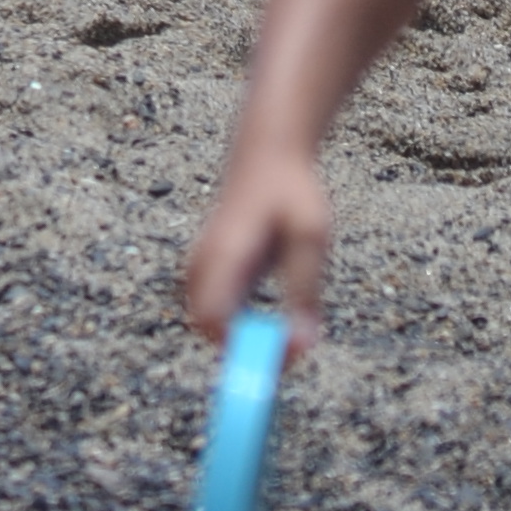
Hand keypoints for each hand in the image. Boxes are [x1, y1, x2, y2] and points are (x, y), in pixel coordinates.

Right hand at [181, 142, 330, 346]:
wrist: (266, 156)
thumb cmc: (290, 193)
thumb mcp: (309, 238)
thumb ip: (304, 292)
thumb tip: (304, 345)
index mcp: (225, 254)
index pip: (215, 320)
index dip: (248, 349)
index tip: (289, 354)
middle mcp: (203, 265)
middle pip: (211, 330)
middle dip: (251, 352)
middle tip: (297, 349)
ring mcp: (201, 269)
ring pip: (214, 326)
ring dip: (249, 341)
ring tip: (293, 334)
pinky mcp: (210, 273)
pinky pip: (220, 315)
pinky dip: (246, 329)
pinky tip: (279, 323)